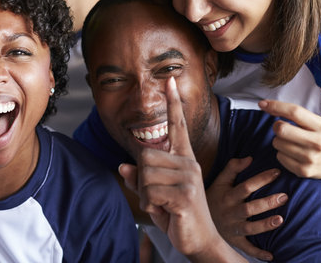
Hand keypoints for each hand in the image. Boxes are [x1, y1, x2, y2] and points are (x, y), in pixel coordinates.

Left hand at [119, 77, 243, 261]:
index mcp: (183, 158)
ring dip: (146, 195)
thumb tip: (122, 165)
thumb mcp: (154, 194)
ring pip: (145, 175)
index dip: (173, 103)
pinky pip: (150, 192)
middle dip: (141, 180)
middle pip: (145, 156)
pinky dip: (151, 205)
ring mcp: (189, 177)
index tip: (170, 80)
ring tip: (162, 205)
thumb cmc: (176, 214)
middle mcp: (189, 163)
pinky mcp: (186, 194)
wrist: (198, 240)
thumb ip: (138, 178)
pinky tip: (166, 212)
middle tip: (156, 196)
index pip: (177, 125)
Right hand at [206, 157, 286, 261]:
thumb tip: (250, 158)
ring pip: (249, 227)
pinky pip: (246, 248)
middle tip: (284, 197)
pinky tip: (271, 255)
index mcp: (227, 196)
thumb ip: (233, 168)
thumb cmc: (213, 197)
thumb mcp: (219, 181)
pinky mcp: (234, 240)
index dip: (261, 179)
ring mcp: (232, 227)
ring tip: (280, 220)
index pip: (246, 187)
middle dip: (267, 203)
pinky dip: (258, 253)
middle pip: (249, 208)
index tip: (277, 172)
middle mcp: (230, 212)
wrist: (195, 218)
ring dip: (264, 225)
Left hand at [260, 100, 320, 211]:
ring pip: (277, 143)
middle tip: (283, 129)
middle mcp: (317, 142)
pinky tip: (294, 154)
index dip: (276, 106)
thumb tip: (268, 106)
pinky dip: (282, 154)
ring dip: (279, 141)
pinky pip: (279, 157)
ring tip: (292, 143)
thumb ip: (298, 116)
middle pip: (281, 129)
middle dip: (276, 127)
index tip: (262, 104)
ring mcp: (310, 158)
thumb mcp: (319, 125)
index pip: (294, 112)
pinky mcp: (303, 171)